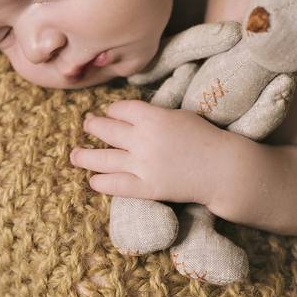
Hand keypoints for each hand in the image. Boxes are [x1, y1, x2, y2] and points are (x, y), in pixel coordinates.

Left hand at [70, 100, 229, 203]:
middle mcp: (142, 139)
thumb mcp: (178, 116)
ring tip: (74, 155)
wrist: (222, 168)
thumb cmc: (205, 138)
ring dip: (84, 156)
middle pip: (106, 130)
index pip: (120, 109)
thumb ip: (153, 115)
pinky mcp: (146, 187)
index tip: (111, 113)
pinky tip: (94, 180)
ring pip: (102, 158)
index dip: (112, 110)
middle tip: (87, 124)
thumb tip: (130, 116)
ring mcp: (142, 165)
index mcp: (152, 117)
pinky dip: (101, 182)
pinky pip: (115, 185)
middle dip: (93, 125)